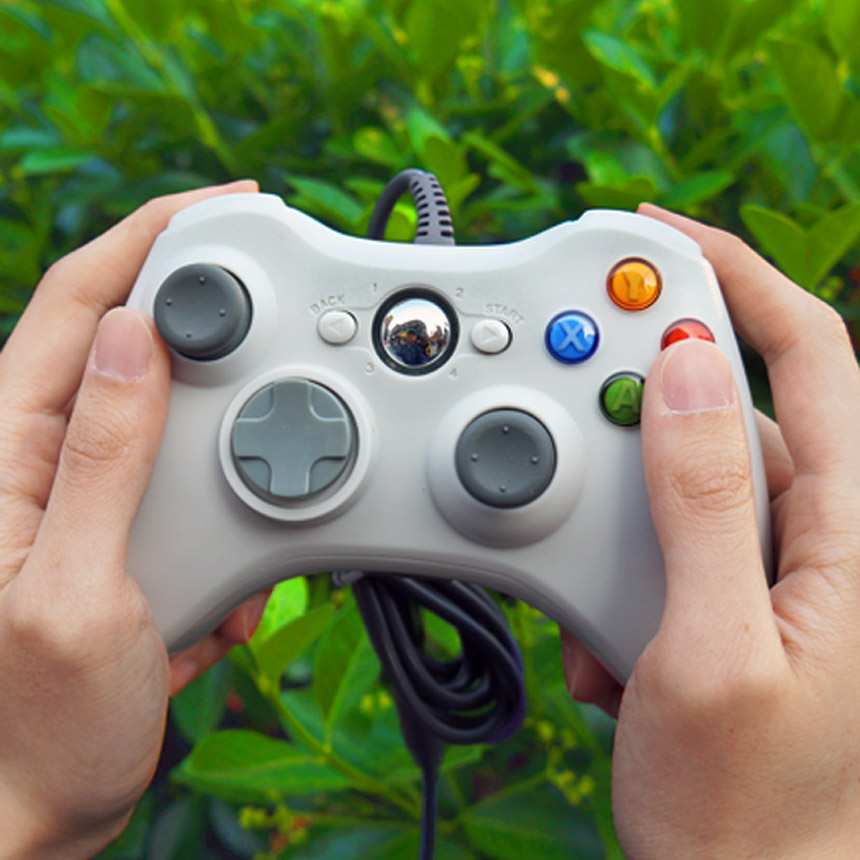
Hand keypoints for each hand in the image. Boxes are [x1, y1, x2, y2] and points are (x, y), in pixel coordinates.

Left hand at [0, 182, 271, 859]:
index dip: (148, 236)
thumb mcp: (73, 590)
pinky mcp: (134, 534)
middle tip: (286, 355)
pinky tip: (236, 600)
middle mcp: (48, 458)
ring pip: (184, 425)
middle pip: (138, 346)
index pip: (78, 303)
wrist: (43, 810)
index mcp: (9, 451)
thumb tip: (134, 335)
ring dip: (242, 466)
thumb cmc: (35, 724)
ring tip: (250, 554)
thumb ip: (100, 460)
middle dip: (220, 340)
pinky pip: (201, 495)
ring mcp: (95, 496)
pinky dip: (241, 531)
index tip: (227, 205)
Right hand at [563, 205, 859, 859]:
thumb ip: (702, 503)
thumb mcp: (709, 650)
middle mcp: (821, 537)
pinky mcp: (725, 597)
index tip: (653, 238)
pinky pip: (663, 540)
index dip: (737, 275)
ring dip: (616, 520)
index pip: (810, 355)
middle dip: (641, 413)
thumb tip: (683, 372)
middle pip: (729, 409)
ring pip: (681, 480)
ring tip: (602, 619)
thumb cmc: (748, 814)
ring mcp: (770, 568)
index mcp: (853, 536)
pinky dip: (614, 571)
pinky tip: (607, 649)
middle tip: (579, 444)